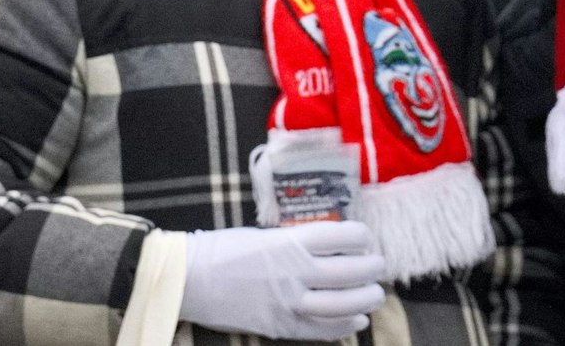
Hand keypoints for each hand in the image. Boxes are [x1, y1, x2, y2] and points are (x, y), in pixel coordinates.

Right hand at [180, 222, 385, 340]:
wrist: (186, 279)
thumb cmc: (223, 250)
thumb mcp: (265, 234)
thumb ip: (298, 242)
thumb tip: (331, 245)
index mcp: (291, 242)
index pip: (344, 237)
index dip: (362, 238)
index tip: (366, 240)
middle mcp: (294, 272)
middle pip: (350, 272)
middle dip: (371, 270)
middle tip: (378, 268)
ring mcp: (287, 302)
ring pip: (341, 305)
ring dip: (365, 300)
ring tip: (374, 296)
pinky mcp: (277, 325)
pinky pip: (318, 330)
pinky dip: (342, 327)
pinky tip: (355, 321)